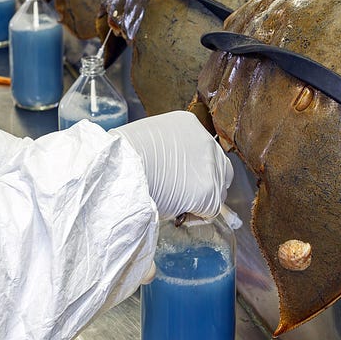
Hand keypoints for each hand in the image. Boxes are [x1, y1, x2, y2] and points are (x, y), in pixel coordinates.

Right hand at [110, 111, 232, 219]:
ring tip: (174, 203)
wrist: (121, 169)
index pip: (204, 150)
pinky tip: (176, 211)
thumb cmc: (123, 157)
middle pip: (220, 169)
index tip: (180, 178)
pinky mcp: (209, 192)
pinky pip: (210, 210)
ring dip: (200, 200)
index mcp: (189, 124)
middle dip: (205, 183)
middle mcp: (206, 142)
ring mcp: (210, 167)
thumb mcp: (148, 141)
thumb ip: (167, 152)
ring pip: (218, 191)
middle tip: (183, 195)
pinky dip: (196, 215)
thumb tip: (170, 171)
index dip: (194, 168)